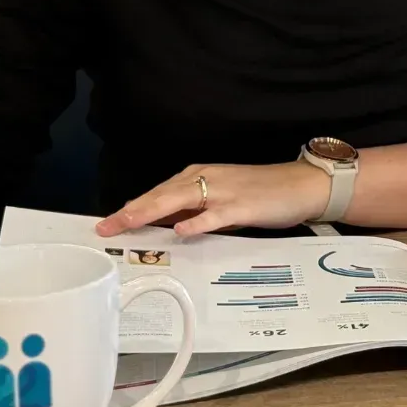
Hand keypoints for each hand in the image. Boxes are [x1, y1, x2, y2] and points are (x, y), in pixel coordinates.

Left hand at [96, 162, 331, 238]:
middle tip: (105, 228)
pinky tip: (181, 230)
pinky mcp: (243, 206)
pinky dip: (197, 222)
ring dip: (153, 211)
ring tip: (128, 223)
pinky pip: (216, 215)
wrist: (301, 185)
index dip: (131, 208)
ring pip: (181, 199)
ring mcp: (225, 191)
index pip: (158, 193)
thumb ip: (194, 211)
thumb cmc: (261, 194)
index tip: (106, 224)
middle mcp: (207, 178)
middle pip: (162, 195)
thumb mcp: (221, 201)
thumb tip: (163, 226)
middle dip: (132, 211)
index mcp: (200, 176)